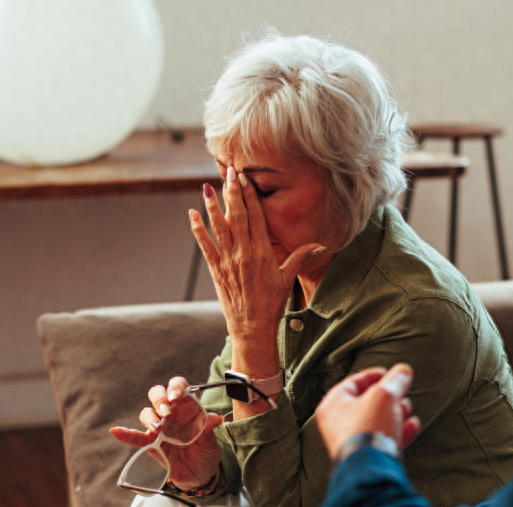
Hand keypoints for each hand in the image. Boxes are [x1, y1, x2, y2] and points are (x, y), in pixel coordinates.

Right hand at [110, 376, 223, 488]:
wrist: (199, 473)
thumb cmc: (205, 451)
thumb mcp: (210, 440)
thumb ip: (209, 428)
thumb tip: (217, 418)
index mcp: (186, 406)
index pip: (178, 387)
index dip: (176, 387)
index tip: (177, 395)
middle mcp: (170, 413)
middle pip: (158, 395)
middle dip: (159, 399)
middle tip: (166, 411)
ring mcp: (158, 427)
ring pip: (147, 413)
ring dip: (150, 417)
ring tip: (158, 428)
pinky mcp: (149, 443)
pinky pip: (134, 436)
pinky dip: (124, 433)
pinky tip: (116, 431)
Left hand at [188, 168, 323, 354]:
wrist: (252, 328)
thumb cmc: (272, 304)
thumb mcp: (288, 279)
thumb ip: (301, 257)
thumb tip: (321, 246)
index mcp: (263, 253)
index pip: (256, 218)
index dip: (249, 196)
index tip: (244, 179)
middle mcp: (244, 254)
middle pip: (237, 217)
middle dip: (232, 193)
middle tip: (228, 172)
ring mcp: (228, 262)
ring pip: (219, 228)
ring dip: (213, 206)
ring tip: (207, 187)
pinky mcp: (216, 271)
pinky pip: (205, 246)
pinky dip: (197, 230)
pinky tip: (192, 214)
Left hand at [315, 363, 421, 459]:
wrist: (370, 467)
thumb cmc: (367, 427)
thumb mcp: (384, 394)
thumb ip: (395, 380)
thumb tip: (403, 371)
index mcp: (333, 405)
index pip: (352, 383)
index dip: (372, 376)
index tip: (388, 373)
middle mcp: (337, 425)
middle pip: (365, 404)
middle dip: (387, 397)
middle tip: (400, 392)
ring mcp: (352, 443)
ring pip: (375, 422)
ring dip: (394, 413)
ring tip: (407, 407)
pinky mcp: (366, 457)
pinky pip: (383, 440)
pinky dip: (398, 431)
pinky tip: (412, 425)